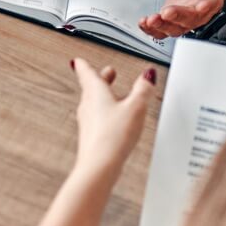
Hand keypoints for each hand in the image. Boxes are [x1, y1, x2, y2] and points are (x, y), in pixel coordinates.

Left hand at [70, 58, 156, 178]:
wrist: (99, 165)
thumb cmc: (113, 135)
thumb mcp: (136, 107)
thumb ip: (143, 89)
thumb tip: (148, 75)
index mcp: (96, 92)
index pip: (86, 72)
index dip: (83, 64)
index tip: (78, 60)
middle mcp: (88, 105)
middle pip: (92, 87)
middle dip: (101, 78)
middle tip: (108, 72)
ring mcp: (88, 121)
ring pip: (95, 103)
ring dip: (105, 96)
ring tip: (116, 94)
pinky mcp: (91, 136)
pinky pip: (98, 119)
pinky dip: (107, 113)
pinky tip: (116, 120)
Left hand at [139, 0, 225, 39]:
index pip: (212, 1)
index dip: (207, 4)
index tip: (202, 5)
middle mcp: (199, 12)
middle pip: (191, 18)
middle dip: (179, 16)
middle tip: (167, 12)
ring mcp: (184, 19)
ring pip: (175, 27)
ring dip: (162, 26)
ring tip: (151, 20)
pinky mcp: (171, 21)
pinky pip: (162, 30)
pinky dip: (152, 30)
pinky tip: (144, 23)